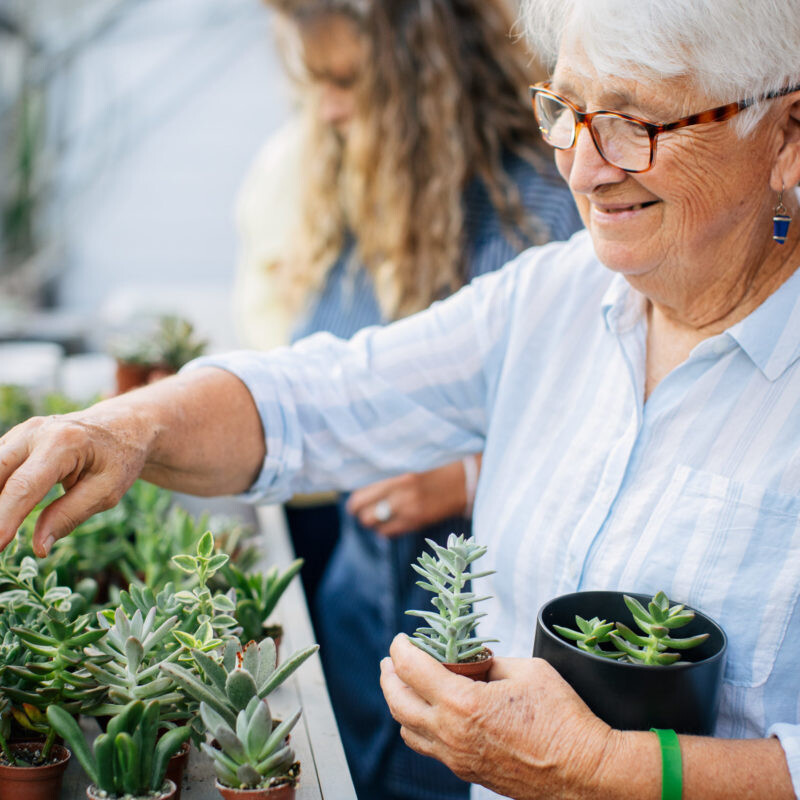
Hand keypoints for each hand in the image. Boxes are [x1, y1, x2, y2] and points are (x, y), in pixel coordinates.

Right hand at [0, 407, 150, 556]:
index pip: (24, 486)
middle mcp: (35, 432)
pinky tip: (4, 512)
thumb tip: (39, 547)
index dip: (4, 518)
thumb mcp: (107, 490)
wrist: (124, 425)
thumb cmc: (120, 458)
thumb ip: (70, 515)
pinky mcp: (15, 439)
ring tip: (1, 530)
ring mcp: (22, 432)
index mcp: (63, 442)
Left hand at [346, 457, 480, 536]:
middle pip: (363, 513)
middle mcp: (400, 493)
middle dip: (361, 513)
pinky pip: (390, 533)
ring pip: (375, 525)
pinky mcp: (418, 522)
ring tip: (380, 517)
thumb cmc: (435, 469)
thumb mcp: (408, 467)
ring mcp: (409, 510)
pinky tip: (393, 522)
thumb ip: (387, 478)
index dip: (355, 501)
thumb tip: (362, 490)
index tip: (357, 502)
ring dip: (374, 523)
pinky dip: (387, 530)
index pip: (361, 495)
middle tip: (364, 511)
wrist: (464, 480)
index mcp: (396, 476)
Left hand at [380, 634, 620, 798]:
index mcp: (462, 704)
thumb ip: (490, 664)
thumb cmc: (561, 718)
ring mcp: (457, 758)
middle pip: (398, 703)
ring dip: (400, 704)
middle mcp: (450, 734)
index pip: (412, 670)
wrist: (584, 773)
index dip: (401, 650)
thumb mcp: (527, 670)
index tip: (401, 640)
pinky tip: (432, 713)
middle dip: (389, 677)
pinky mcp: (468, 772)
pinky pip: (429, 748)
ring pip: (408, 730)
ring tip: (406, 686)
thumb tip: (474, 664)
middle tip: (390, 661)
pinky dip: (420, 726)